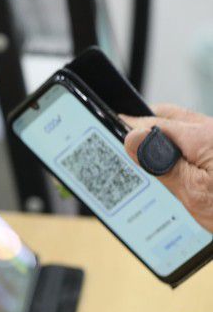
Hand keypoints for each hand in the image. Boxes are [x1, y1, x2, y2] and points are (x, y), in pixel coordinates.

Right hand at [121, 104, 212, 231]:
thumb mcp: (193, 193)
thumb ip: (161, 163)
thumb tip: (132, 139)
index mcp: (204, 135)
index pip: (153, 122)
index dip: (128, 129)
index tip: (108, 134)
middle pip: (169, 119)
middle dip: (144, 130)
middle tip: (123, 149)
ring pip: (184, 133)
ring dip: (164, 146)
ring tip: (146, 167)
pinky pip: (197, 148)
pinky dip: (181, 159)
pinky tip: (174, 178)